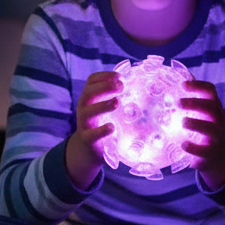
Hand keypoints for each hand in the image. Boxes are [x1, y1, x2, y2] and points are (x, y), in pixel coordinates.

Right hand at [64, 70, 120, 189]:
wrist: (89, 148)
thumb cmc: (103, 123)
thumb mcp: (107, 108)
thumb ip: (117, 97)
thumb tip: (140, 84)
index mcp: (89, 97)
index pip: (92, 81)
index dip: (104, 76)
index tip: (119, 76)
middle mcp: (84, 108)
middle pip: (88, 93)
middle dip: (104, 87)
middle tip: (121, 86)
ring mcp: (84, 124)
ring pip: (87, 112)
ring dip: (102, 105)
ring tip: (117, 102)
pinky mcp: (87, 139)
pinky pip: (91, 134)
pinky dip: (101, 130)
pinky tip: (112, 127)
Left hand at [181, 80, 224, 190]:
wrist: (215, 157)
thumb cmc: (202, 128)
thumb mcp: (199, 112)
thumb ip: (190, 97)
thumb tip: (176, 76)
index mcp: (213, 107)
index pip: (210, 91)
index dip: (198, 86)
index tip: (183, 85)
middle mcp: (218, 120)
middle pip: (211, 107)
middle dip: (196, 103)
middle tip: (178, 103)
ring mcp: (216, 137)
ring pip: (211, 128)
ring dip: (197, 123)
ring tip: (183, 122)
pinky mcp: (210, 153)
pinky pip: (205, 150)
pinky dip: (193, 147)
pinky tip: (182, 144)